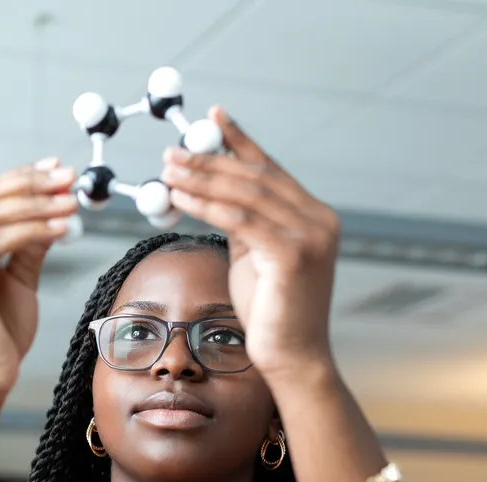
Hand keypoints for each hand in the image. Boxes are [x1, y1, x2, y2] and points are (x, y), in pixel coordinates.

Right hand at [0, 158, 77, 394]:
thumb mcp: (19, 281)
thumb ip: (30, 247)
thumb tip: (53, 212)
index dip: (20, 178)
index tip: (55, 168)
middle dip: (31, 183)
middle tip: (67, 177)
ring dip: (35, 204)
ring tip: (70, 201)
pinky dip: (32, 231)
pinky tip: (61, 229)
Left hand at [159, 107, 341, 379]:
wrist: (293, 359)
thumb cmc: (270, 314)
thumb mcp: (255, 258)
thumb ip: (244, 225)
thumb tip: (213, 194)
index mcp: (313, 216)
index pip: (270, 169)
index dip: (239, 141)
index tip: (211, 117)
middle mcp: (319, 219)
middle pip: (255, 176)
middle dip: (210, 159)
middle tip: (172, 150)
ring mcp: (311, 235)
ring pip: (246, 194)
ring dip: (202, 178)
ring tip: (168, 169)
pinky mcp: (294, 254)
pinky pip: (241, 220)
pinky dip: (207, 205)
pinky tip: (180, 198)